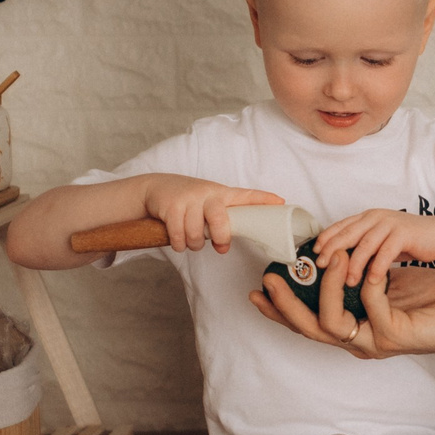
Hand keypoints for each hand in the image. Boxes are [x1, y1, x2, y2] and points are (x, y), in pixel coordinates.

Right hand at [139, 176, 283, 253]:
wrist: (155, 188)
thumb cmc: (188, 200)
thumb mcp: (207, 203)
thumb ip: (220, 221)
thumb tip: (224, 246)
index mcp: (221, 193)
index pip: (246, 195)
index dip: (263, 199)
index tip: (280, 202)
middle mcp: (207, 193)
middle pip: (220, 220)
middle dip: (220, 237)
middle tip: (220, 246)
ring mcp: (189, 199)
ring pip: (196, 233)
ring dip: (193, 244)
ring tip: (191, 241)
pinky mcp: (171, 206)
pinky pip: (178, 236)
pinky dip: (179, 244)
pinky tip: (179, 241)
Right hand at [250, 264, 434, 358]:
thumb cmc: (431, 299)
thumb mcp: (384, 281)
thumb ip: (358, 274)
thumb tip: (333, 251)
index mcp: (353, 329)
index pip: (306, 323)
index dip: (279, 309)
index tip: (258, 288)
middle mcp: (359, 341)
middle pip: (308, 330)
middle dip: (284, 304)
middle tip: (271, 279)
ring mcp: (375, 342)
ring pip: (331, 324)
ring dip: (325, 288)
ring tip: (328, 260)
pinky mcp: (395, 336)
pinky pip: (370, 308)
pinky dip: (365, 284)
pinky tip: (368, 267)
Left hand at [314, 208, 434, 289]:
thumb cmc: (408, 241)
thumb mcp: (380, 242)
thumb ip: (362, 247)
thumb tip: (336, 263)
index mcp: (367, 217)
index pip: (340, 226)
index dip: (325, 239)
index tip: (313, 255)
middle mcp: (376, 217)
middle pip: (347, 233)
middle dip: (332, 251)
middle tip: (321, 268)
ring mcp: (390, 224)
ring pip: (365, 244)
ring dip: (354, 264)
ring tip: (348, 282)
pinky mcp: (404, 233)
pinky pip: (387, 251)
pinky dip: (378, 267)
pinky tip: (372, 281)